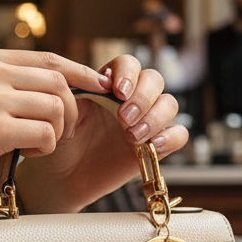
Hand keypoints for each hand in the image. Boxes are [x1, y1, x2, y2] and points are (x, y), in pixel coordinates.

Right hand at [0, 47, 114, 229]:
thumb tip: (39, 87)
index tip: (99, 84)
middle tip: (62, 131)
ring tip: (39, 146)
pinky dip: (45, 148)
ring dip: (57, 132)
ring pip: (56, 108)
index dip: (80, 72)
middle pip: (58, 81)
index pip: (48, 57)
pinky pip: (45, 135)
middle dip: (71, 109)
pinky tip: (27, 155)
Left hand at [16, 54, 187, 213]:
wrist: (64, 177)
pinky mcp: (158, 146)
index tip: (118, 92)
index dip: (128, 74)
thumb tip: (103, 80)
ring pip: (170, 104)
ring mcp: (148, 122)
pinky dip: (171, 137)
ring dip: (155, 117)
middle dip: (142, 97)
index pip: (129, 64)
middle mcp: (133, 99)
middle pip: (154, 80)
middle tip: (124, 118)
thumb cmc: (61, 142)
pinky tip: (154, 145)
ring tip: (132, 136)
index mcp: (110, 85)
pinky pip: (179, 134)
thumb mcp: (64, 113)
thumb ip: (81, 91)